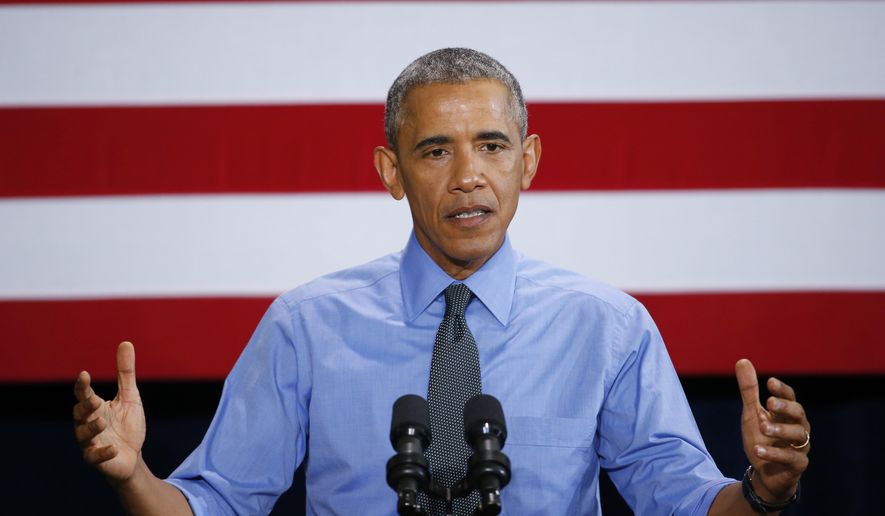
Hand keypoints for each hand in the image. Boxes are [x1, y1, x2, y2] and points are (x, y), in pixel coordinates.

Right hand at [73, 341, 145, 482]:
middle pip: (79, 414)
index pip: (84, 395)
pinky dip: (103, 453)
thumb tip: (126, 342)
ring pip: (83, 435)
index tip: (84, 375)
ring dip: (91, 428)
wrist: (133, 456)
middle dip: (85, 407)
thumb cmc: (128, 425)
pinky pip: (95, 457)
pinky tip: (113, 448)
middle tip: (94, 400)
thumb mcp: (130, 397)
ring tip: (102, 421)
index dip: (82, 386)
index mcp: (95, 408)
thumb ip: (126, 373)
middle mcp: (87, 424)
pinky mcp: (97, 460)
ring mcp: (91, 443)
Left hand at [735, 358, 809, 501]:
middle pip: (798, 414)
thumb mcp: (752, 413)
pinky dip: (774, 453)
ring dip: (780, 430)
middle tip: (769, 403)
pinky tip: (757, 450)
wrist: (765, 472)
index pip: (790, 398)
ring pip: (798, 435)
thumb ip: (749, 390)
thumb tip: (742, 360)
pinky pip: (790, 458)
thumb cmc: (762, 438)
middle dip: (785, 407)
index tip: (770, 382)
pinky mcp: (797, 465)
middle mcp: (797, 428)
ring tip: (762, 427)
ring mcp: (799, 447)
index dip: (782, 390)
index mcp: (787, 414)